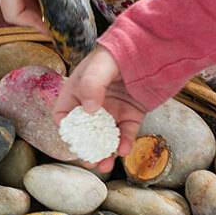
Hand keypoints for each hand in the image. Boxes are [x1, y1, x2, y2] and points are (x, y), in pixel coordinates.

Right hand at [56, 46, 148, 171]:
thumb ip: (91, 84)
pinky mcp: (131, 114)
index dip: (66, 129)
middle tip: (90, 162)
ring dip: (104, 153)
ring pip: (105, 137)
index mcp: (78, 91)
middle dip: (86, 149)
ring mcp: (113, 110)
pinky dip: (124, 144)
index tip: (72, 142)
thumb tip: (89, 110)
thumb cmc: (118, 52)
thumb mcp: (100, 66)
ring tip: (105, 166)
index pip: (64, 114)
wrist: (151, 48)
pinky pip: (126, 133)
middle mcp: (94, 103)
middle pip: (85, 132)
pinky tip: (123, 150)